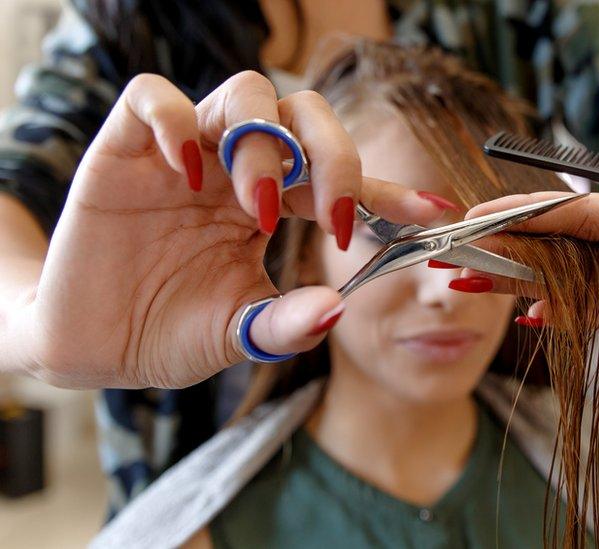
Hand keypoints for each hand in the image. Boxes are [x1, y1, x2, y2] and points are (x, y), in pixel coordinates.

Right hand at [10, 72, 450, 388]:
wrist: (95, 347)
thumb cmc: (171, 333)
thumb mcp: (238, 334)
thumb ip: (284, 324)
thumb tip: (338, 310)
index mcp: (273, 205)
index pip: (338, 180)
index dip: (386, 189)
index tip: (432, 211)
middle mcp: (236, 169)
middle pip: (301, 115)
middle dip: (333, 153)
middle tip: (335, 212)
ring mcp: (185, 154)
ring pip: (243, 93)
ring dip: (263, 144)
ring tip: (256, 206)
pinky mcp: (124, 148)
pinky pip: (152, 96)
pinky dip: (175, 121)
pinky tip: (186, 171)